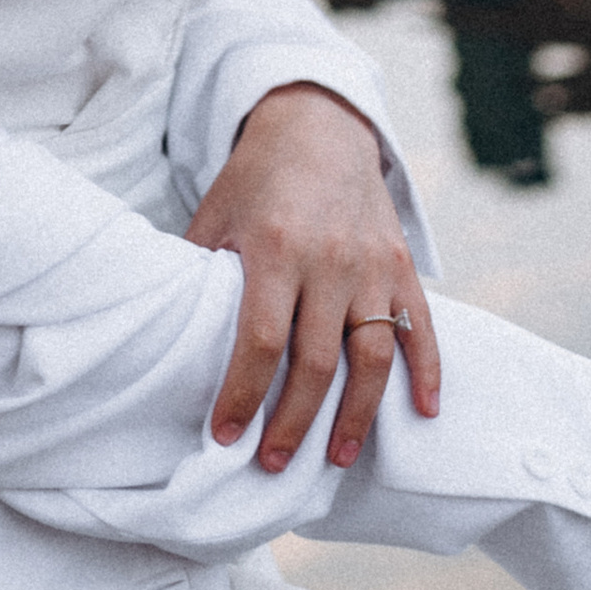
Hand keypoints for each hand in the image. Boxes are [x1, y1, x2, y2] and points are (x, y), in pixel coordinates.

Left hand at [187, 82, 438, 473]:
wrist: (318, 125)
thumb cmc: (256, 178)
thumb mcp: (216, 214)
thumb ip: (198, 274)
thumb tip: (163, 338)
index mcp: (275, 248)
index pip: (260, 339)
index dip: (243, 393)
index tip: (225, 435)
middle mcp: (328, 259)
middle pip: (316, 361)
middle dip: (293, 422)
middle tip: (271, 463)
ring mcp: (370, 264)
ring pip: (371, 355)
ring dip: (356, 415)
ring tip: (334, 459)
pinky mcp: (400, 264)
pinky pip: (420, 325)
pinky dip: (427, 371)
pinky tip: (423, 413)